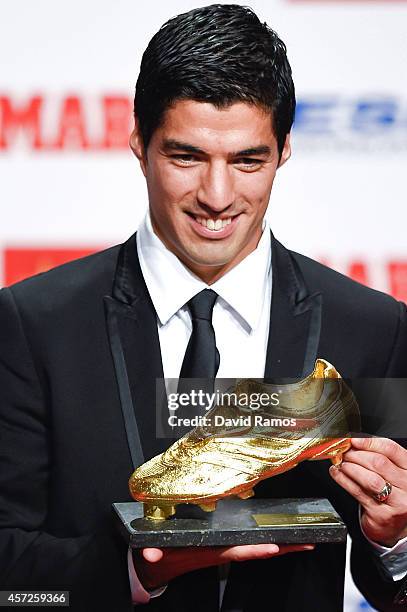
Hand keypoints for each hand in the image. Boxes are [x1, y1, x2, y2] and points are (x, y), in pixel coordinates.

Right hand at [133, 543, 314, 589]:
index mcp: (210, 553)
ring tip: (303, 541)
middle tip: (307, 544)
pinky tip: (280, 539)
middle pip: (257, 552)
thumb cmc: (161, 556)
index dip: (254, 550)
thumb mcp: (155, 555)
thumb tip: (148, 555)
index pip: (236, 552)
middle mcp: (222, 552)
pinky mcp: (225, 548)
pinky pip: (250, 546)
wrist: (159, 567)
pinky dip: (266, 543)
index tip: (273, 547)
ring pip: (258, 549)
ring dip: (280, 546)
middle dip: (282, 549)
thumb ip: (152, 554)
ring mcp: (226, 551)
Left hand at [329, 437, 406, 546]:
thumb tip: (353, 444)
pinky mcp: (382, 515)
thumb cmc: (393, 495)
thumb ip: (380, 458)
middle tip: (344, 452)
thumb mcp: (393, 474)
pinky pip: (359, 493)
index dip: (369, 442)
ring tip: (341, 463)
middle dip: (356, 455)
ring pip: (370, 479)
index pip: (391, 450)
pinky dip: (344, 480)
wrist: (397, 528)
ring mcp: (397, 503)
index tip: (353, 440)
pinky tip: (337, 473)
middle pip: (379, 463)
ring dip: (351, 467)